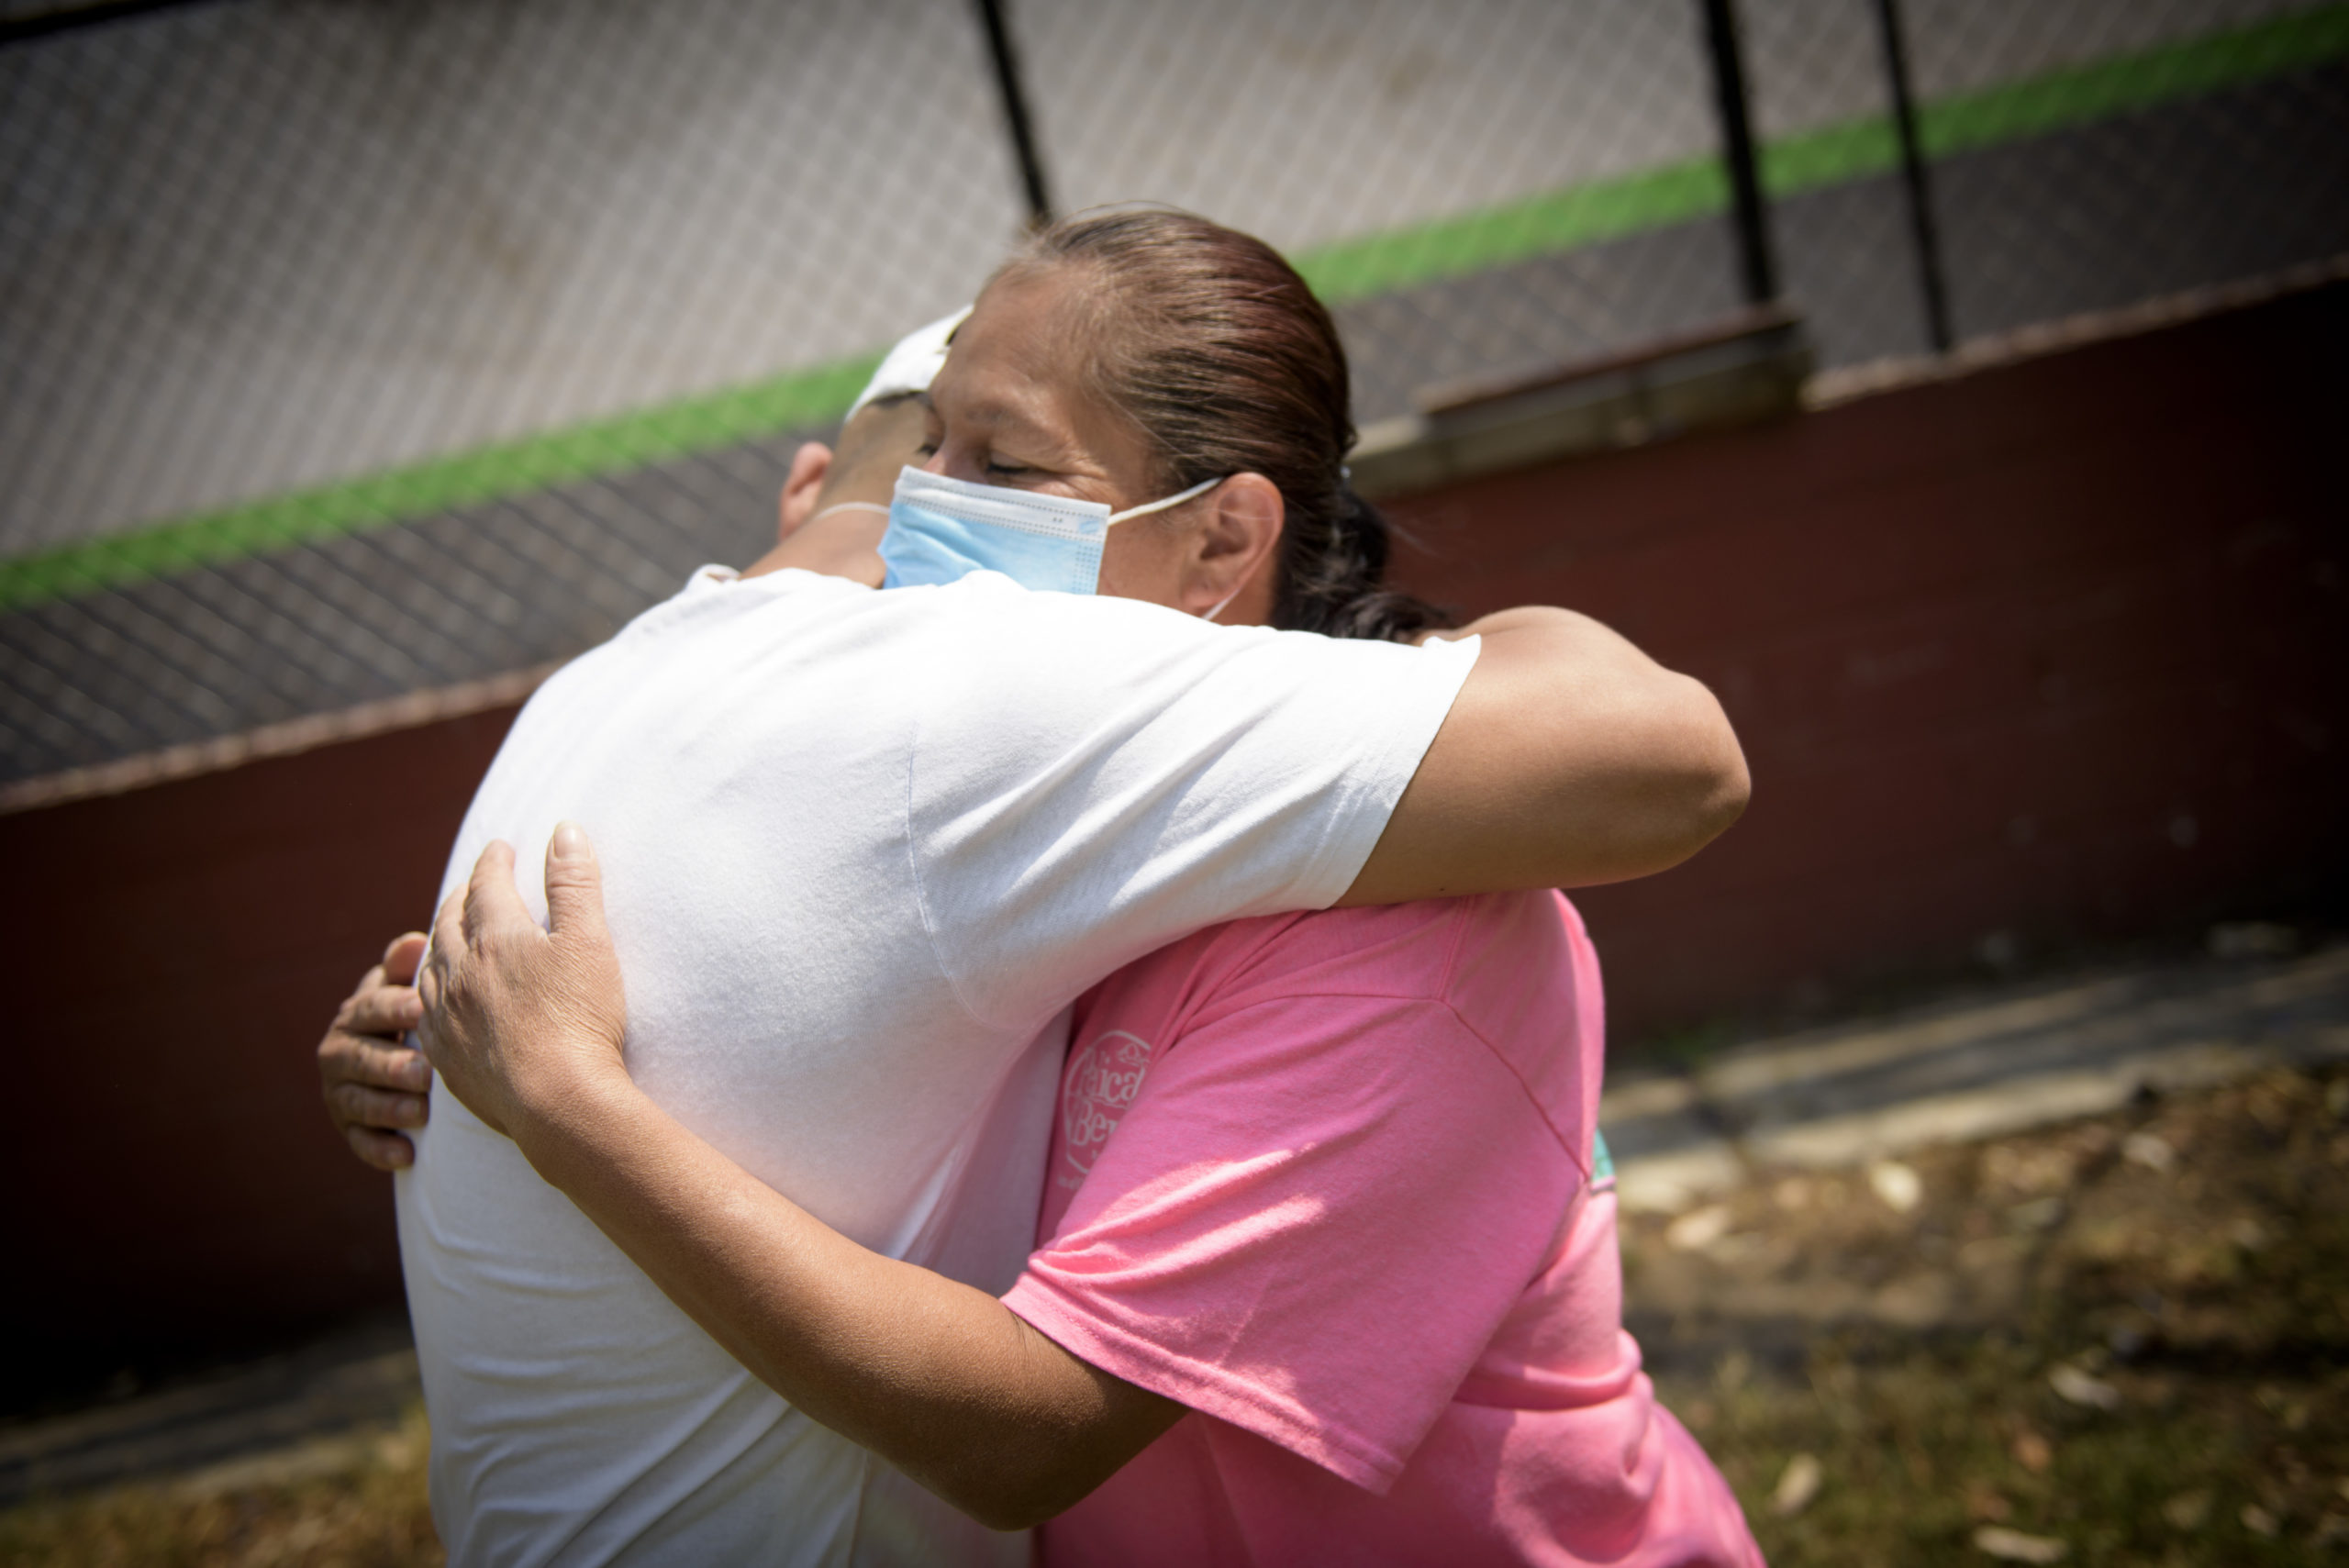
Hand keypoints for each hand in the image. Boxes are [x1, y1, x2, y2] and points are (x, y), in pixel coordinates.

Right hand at [319, 933, 431, 1170]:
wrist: (405, 1062)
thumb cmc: (418, 1015)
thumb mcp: (411, 987)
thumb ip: (409, 968)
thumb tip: (413, 944)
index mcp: (358, 1012)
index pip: (371, 1007)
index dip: (394, 1008)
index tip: (422, 1009)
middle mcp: (339, 1051)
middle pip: (361, 1059)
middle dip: (391, 1066)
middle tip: (425, 1073)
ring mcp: (340, 1091)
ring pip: (358, 1102)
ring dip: (387, 1108)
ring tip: (419, 1113)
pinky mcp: (349, 1127)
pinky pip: (360, 1141)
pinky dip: (380, 1149)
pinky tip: (406, 1155)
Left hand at [418, 824, 629, 1145]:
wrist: (557, 1101)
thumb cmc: (581, 1018)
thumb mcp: (589, 940)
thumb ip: (574, 883)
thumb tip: (564, 831)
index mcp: (496, 937)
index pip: (488, 884)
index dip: (495, 861)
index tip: (501, 848)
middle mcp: (460, 970)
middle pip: (450, 919)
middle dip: (462, 894)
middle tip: (474, 884)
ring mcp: (446, 1015)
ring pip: (431, 963)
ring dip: (440, 938)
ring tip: (451, 932)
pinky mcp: (444, 1055)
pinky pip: (425, 1011)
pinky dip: (431, 989)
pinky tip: (439, 995)